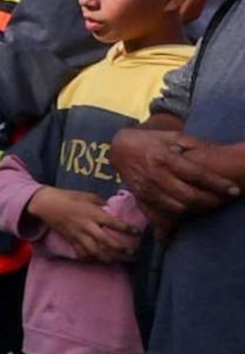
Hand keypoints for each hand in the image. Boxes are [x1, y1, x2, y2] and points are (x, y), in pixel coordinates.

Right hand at [30, 188, 141, 263]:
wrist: (46, 204)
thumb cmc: (68, 197)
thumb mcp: (88, 196)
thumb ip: (102, 203)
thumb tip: (113, 209)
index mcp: (93, 213)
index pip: (114, 223)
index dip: (128, 229)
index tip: (138, 233)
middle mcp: (87, 226)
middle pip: (107, 241)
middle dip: (122, 249)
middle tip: (134, 253)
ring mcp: (78, 235)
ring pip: (96, 251)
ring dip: (109, 257)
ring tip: (120, 260)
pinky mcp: (71, 240)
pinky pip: (83, 253)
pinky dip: (93, 258)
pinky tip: (101, 260)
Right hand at [116, 123, 238, 219]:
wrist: (120, 147)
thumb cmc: (151, 141)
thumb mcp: (173, 137)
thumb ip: (195, 145)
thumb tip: (218, 153)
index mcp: (166, 158)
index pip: (197, 174)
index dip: (217, 184)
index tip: (234, 190)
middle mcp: (156, 175)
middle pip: (188, 195)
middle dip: (210, 200)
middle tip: (223, 200)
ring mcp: (147, 188)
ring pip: (177, 207)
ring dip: (196, 209)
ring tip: (208, 205)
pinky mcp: (141, 197)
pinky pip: (161, 212)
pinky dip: (177, 216)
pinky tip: (189, 212)